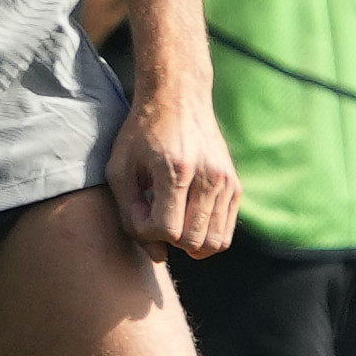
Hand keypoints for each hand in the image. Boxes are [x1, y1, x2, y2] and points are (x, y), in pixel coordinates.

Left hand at [106, 85, 239, 259]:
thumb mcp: (120, 167)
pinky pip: (225, 233)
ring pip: (214, 243)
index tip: (138, 211)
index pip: (168, 230)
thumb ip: (129, 212)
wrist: (178, 99)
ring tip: (168, 219)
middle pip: (193, 241)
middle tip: (152, 216)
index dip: (147, 232)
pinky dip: (204, 236)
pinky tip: (184, 218)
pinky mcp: (236, 187)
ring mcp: (227, 183)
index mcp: (176, 170)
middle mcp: (209, 177)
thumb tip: (157, 255)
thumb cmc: (140, 134)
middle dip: (168, 240)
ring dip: (187, 243)